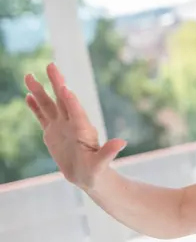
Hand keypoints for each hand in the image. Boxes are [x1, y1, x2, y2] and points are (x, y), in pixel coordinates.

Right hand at [24, 63, 125, 188]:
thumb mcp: (101, 164)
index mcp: (84, 130)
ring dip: (40, 91)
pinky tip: (28, 95)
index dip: (72, 102)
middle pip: (63, 100)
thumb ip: (108, 153)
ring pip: (49, 105)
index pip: (77, 113)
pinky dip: (35, 106)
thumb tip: (122, 142)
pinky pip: (42, 116)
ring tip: (29, 75)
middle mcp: (72, 124)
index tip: (65, 88)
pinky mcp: (52, 132)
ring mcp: (61, 126)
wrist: (89, 176)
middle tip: (52, 65)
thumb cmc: (96, 172)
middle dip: (57, 83)